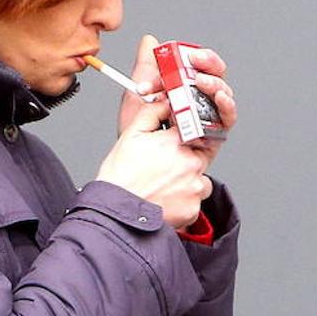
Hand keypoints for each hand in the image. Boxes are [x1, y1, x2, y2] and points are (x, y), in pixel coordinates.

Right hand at [98, 97, 213, 228]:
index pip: (196, 129)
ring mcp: (194, 188)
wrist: (116, 212)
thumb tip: (164, 103)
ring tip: (164, 186)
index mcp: (178, 143)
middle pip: (200, 156)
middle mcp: (192, 164)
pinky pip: (194, 202)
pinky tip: (164, 199)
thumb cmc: (120, 177)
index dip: (186, 136)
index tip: (178, 142)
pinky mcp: (193, 209)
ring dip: (187, 182)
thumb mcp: (132, 135)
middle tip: (165, 168)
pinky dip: (183, 202)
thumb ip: (151, 113)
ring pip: (200, 181)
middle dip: (186, 160)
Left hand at [116, 35, 237, 173]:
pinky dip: (227, 106)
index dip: (198, 56)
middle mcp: (199, 100)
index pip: (199, 65)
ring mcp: (208, 117)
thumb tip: (150, 41)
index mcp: (183, 87)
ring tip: (201, 81)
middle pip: (216, 76)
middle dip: (210, 64)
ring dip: (215, 84)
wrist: (135, 161)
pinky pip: (227, 119)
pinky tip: (220, 98)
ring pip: (223, 94)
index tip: (190, 53)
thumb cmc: (138, 132)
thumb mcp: (137, 95)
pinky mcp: (214, 135)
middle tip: (196, 60)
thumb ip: (145, 68)